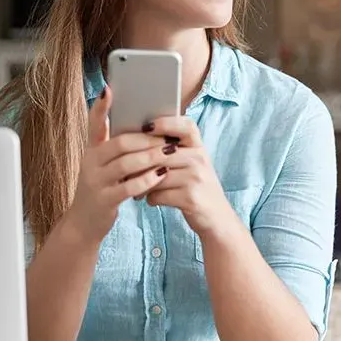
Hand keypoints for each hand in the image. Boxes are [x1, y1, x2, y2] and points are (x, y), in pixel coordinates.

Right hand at [66, 86, 173, 244]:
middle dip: (146, 138)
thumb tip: (144, 127)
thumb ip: (117, 147)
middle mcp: (90, 163)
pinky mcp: (104, 200)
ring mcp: (95, 182)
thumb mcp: (103, 165)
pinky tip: (161, 175)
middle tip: (167, 135)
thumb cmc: (102, 188)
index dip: (99, 107)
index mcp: (91, 150)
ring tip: (170, 152)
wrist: (84, 223)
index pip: (93, 124)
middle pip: (119, 143)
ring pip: (126, 164)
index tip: (108, 89)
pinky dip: (147, 180)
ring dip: (151, 157)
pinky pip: (129, 187)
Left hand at [143, 116, 237, 237]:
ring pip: (156, 175)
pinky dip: (150, 198)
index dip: (166, 123)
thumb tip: (138, 138)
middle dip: (139, 160)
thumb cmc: (197, 187)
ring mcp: (196, 178)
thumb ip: (174, 151)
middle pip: (161, 152)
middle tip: (123, 165)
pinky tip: (149, 199)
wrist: (217, 218)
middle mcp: (200, 159)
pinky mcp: (191, 198)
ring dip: (141, 182)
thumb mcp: (193, 164)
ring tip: (134, 186)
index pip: (186, 126)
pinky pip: (159, 194)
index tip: (146, 126)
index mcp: (199, 147)